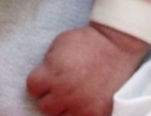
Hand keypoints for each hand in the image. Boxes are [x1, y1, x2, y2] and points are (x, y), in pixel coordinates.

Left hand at [26, 23, 149, 115]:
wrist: (117, 46)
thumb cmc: (88, 42)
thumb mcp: (60, 44)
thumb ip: (47, 64)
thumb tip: (41, 78)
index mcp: (53, 73)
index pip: (32, 88)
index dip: (40, 82)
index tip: (47, 78)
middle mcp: (64, 92)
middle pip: (45, 106)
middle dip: (51, 96)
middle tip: (62, 88)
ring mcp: (81, 105)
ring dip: (65, 108)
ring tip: (74, 96)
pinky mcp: (95, 114)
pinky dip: (81, 113)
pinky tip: (85, 103)